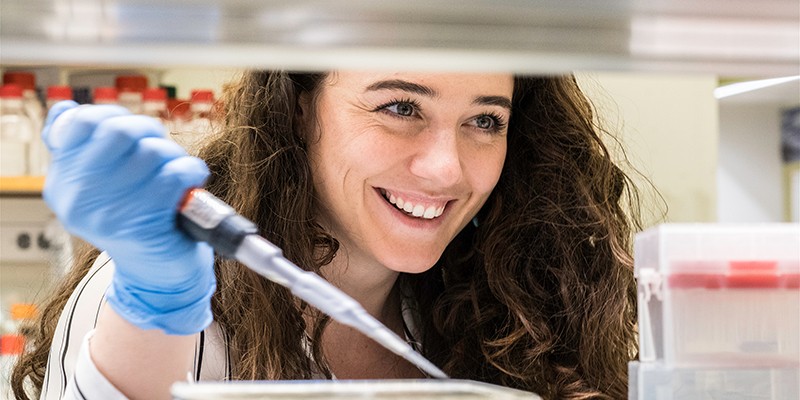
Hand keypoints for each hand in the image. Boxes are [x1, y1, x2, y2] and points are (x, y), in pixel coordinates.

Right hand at [43, 101, 214, 334]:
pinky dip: (191, 172)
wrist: (158, 274)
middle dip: (149, 132)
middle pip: (119, 132)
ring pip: (152, 152)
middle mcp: (78, 200)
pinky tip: (190, 181)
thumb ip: (85, 148)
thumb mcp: (100, 184)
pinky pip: (174, 175)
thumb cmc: (136, 217)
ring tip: (175, 173)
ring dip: (174, 156)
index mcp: (62, 184)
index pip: (80, 123)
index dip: (114, 116)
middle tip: (160, 150)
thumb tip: (68, 108)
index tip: (132, 134)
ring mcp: (109, 215)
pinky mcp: (143, 226)